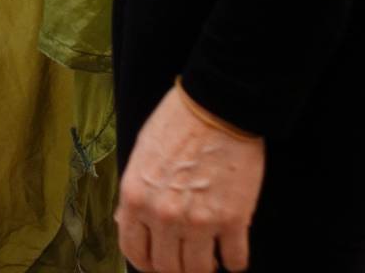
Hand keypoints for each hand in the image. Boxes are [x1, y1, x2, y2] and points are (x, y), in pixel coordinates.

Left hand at [117, 83, 264, 271]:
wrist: (217, 106)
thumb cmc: (177, 125)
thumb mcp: (141, 156)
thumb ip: (135, 195)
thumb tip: (129, 224)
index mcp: (136, 198)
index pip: (134, 251)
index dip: (146, 263)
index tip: (157, 263)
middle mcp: (164, 215)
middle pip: (168, 268)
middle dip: (176, 268)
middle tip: (186, 260)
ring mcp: (199, 221)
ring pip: (199, 271)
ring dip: (205, 268)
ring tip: (210, 258)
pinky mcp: (234, 220)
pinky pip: (236, 260)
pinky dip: (234, 262)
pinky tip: (232, 251)